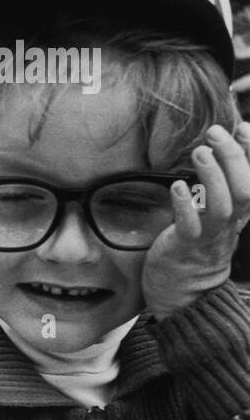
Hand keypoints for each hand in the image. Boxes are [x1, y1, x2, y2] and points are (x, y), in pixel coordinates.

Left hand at [142, 122, 249, 318]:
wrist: (182, 292)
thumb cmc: (194, 246)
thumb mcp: (213, 216)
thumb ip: (216, 186)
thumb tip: (213, 150)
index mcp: (239, 213)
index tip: (243, 126)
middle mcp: (230, 224)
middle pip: (245, 189)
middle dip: (233, 158)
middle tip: (215, 133)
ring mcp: (209, 237)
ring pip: (222, 206)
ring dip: (212, 176)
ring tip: (199, 152)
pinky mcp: (185, 248)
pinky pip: (189, 226)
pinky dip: (184, 205)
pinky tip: (177, 186)